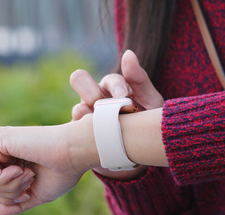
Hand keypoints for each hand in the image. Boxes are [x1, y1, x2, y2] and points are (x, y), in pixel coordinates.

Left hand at [0, 118, 99, 214]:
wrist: (73, 154)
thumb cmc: (62, 172)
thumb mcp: (36, 194)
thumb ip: (14, 203)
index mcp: (11, 158)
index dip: (12, 197)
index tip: (30, 189)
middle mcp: (2, 147)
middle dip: (10, 194)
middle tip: (31, 179)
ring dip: (10, 187)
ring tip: (29, 174)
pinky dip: (5, 180)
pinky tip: (22, 169)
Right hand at [69, 49, 163, 178]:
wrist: (142, 152)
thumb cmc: (146, 121)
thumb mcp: (150, 101)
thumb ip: (139, 78)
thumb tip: (128, 53)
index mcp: (113, 86)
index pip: (109, 78)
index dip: (116, 86)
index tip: (124, 97)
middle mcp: (96, 96)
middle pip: (79, 79)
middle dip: (91, 92)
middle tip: (105, 106)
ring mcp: (86, 115)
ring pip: (77, 108)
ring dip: (87, 115)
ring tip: (100, 125)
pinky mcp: (80, 133)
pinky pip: (74, 130)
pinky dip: (84, 133)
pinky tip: (96, 140)